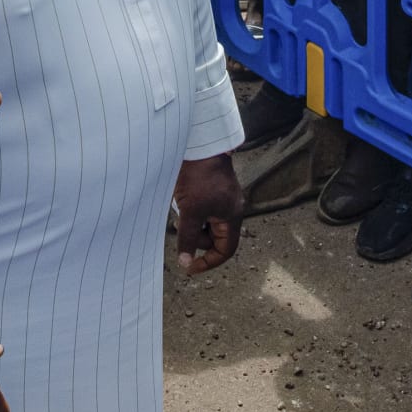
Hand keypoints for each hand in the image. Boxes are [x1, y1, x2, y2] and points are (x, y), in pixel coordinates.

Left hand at [173, 153, 243, 274]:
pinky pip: (201, 210)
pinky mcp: (211, 191)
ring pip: (204, 224)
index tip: (190, 267)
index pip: (225, 250)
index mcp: (231, 216)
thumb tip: (185, 262)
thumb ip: (188, 239)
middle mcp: (230, 210)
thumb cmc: (199, 176)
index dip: (209, 262)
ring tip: (181, 208)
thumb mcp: (191, 212)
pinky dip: (190, 211)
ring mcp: (221, 200)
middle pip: (213, 238)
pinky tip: (182, 198)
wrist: (199, 145)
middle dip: (195, 237)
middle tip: (180, 227)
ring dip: (191, 222)